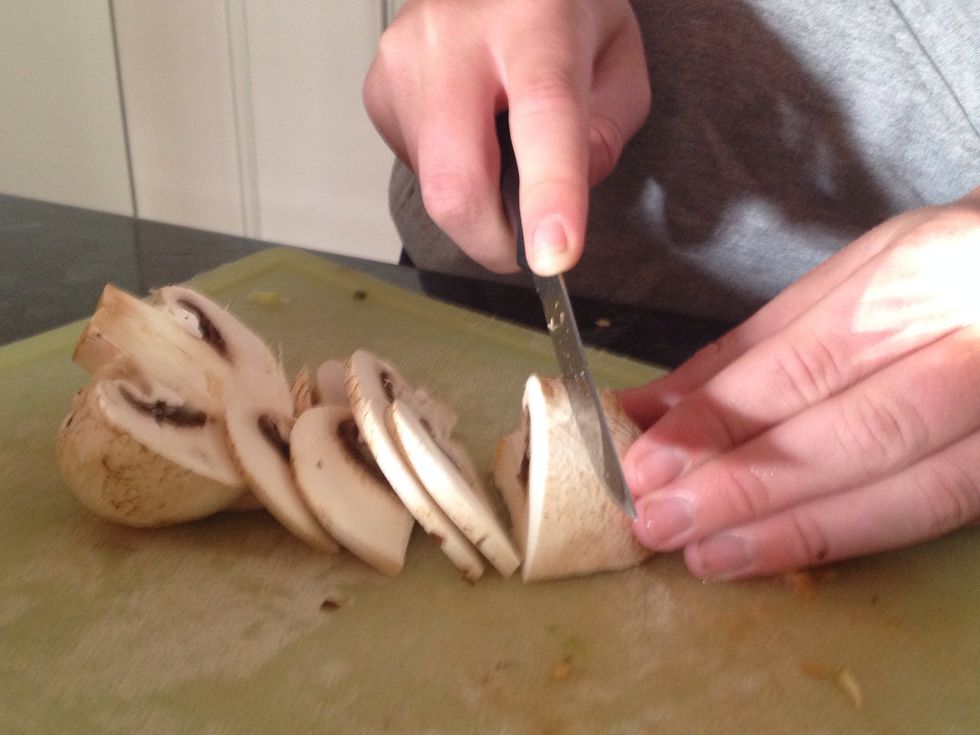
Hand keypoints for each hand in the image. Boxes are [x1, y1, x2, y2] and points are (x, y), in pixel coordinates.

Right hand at [363, 0, 649, 274]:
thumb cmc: (556, 10)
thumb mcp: (617, 54)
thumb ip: (610, 128)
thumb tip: (565, 200)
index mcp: (535, 21)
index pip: (543, 116)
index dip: (549, 195)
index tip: (554, 255)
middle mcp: (454, 37)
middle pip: (457, 181)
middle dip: (492, 241)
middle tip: (523, 248)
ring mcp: (403, 63)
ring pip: (434, 187)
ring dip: (477, 199)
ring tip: (499, 144)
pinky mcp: (378, 90)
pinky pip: (417, 170)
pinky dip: (451, 174)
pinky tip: (469, 131)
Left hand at [619, 187, 979, 578]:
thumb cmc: (949, 270)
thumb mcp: (858, 274)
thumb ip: (762, 342)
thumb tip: (656, 405)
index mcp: (924, 274)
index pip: (803, 364)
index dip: (718, 420)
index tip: (645, 461)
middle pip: (853, 434)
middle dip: (743, 486)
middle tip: (658, 522)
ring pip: (908, 491)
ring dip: (794, 530)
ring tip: (707, 555)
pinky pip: (941, 510)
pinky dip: (853, 535)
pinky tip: (782, 550)